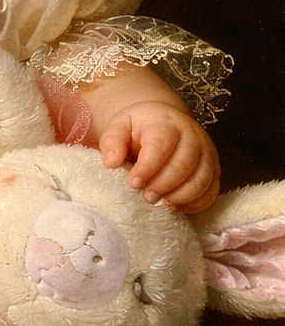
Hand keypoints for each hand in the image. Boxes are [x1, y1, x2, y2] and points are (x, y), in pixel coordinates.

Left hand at [99, 100, 219, 212]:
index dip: (147, 168)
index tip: (133, 183)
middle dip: (163, 185)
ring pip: (201, 180)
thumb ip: (112, 141)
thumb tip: (111, 163)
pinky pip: (211, 190)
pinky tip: (175, 206)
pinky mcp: (213, 168)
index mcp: (166, 123)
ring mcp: (206, 152)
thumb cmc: (139, 127)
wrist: (164, 120)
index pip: (161, 146)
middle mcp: (192, 136)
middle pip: (183, 165)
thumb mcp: (120, 126)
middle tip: (146, 197)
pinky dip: (195, 203)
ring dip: (180, 197)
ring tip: (160, 203)